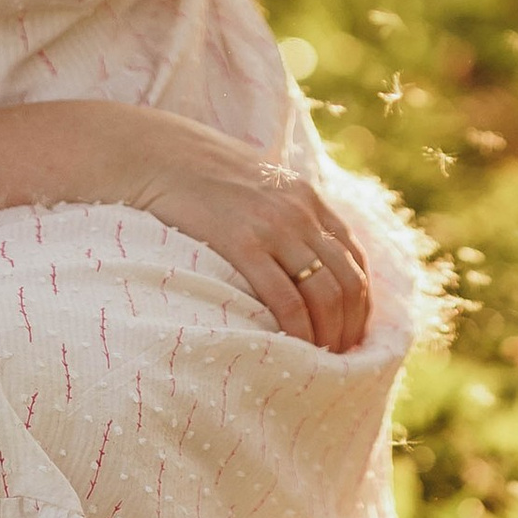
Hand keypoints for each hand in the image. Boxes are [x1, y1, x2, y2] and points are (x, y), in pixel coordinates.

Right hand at [110, 110, 375, 350]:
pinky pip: (285, 297)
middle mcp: (300, 213)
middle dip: (350, 327)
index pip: (354, 260)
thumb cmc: (201, 179)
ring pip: (325, 293)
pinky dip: (298, 330)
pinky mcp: (242, 243)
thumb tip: (295, 257)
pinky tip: (294, 349)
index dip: (360, 303)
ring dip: (329, 335)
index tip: (350, 334)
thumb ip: (282, 214)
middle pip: (348, 281)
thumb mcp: (257, 186)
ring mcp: (274, 227)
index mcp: (307, 199)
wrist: (156, 155)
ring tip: (319, 361)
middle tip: (339, 359)